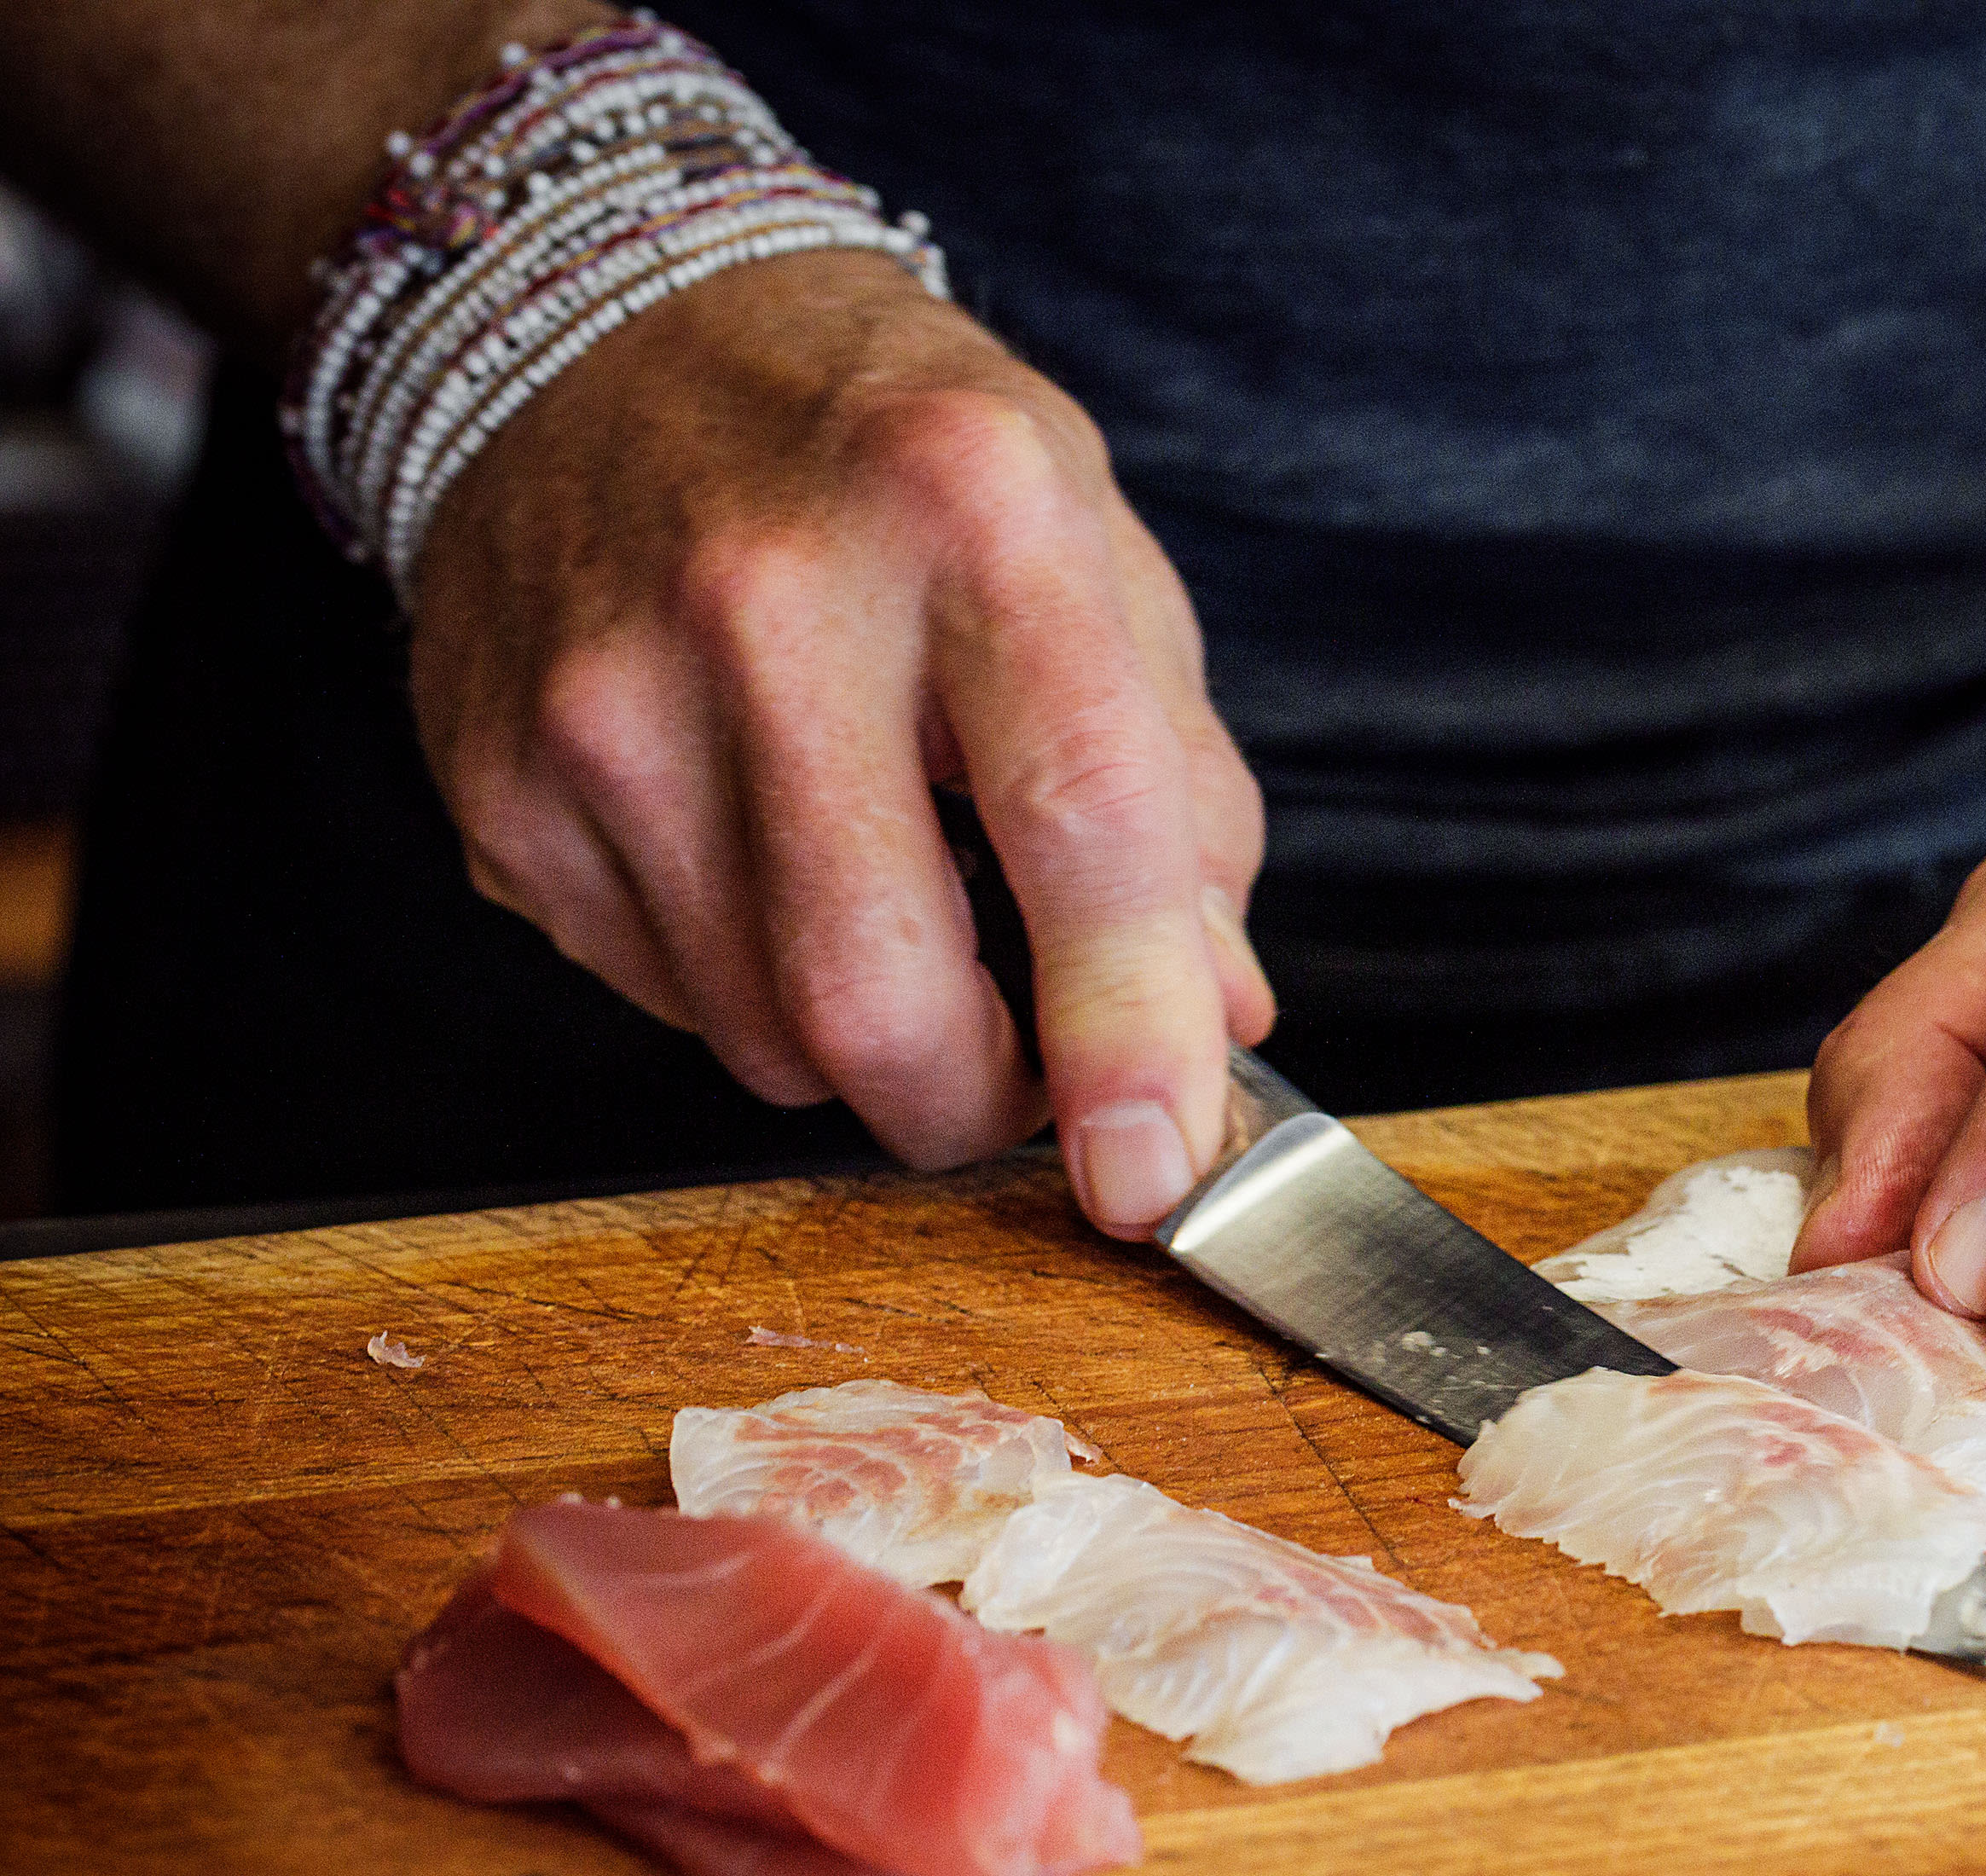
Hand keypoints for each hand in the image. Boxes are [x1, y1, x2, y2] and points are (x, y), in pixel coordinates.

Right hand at [407, 250, 1272, 1230]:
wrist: (603, 323)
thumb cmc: (894, 457)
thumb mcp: (1094, 556)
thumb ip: (1182, 796)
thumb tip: (1216, 1019)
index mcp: (968, 507)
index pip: (1077, 823)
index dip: (1127, 1036)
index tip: (1157, 1175)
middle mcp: (766, 598)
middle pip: (877, 1001)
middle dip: (981, 1102)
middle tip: (1030, 1064)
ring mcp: (603, 700)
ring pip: (769, 1042)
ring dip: (869, 1044)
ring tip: (895, 902)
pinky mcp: (502, 786)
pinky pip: (668, 1003)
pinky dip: (753, 988)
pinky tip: (765, 854)